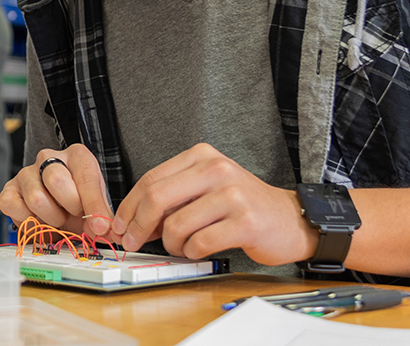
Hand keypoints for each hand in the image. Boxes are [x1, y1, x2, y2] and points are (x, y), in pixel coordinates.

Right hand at [0, 144, 117, 236]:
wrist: (57, 207)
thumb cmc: (78, 203)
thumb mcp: (95, 207)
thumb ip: (102, 218)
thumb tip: (107, 231)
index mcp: (76, 156)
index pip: (85, 177)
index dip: (94, 205)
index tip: (100, 226)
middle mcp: (48, 158)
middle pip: (56, 180)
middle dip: (70, 207)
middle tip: (75, 216)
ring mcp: (25, 173)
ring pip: (36, 198)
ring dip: (51, 218)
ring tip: (58, 218)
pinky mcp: (9, 190)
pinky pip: (13, 206)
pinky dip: (28, 221)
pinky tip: (39, 220)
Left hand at [114, 143, 313, 264]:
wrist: (290, 219)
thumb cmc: (242, 206)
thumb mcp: (206, 188)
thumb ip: (172, 197)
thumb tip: (130, 220)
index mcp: (202, 156)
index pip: (150, 179)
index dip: (129, 207)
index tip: (120, 226)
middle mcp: (217, 169)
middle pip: (156, 198)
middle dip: (138, 226)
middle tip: (133, 242)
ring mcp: (232, 195)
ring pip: (176, 226)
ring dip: (171, 244)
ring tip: (183, 246)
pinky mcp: (245, 222)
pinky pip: (199, 243)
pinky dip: (192, 252)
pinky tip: (200, 249)